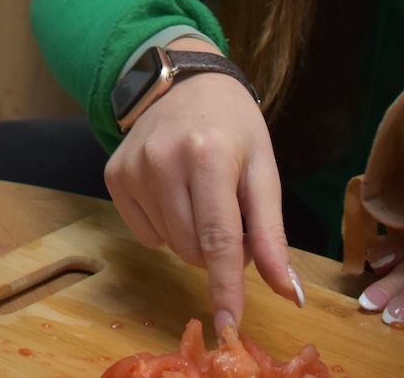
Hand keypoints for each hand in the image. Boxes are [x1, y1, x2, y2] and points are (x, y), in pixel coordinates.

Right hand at [102, 44, 299, 330]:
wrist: (183, 81)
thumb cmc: (233, 127)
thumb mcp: (264, 171)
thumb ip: (272, 235)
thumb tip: (289, 294)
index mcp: (209, 156)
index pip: (219, 238)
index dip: (226, 286)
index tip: (229, 323)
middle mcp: (164, 160)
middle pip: (193, 248)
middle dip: (218, 249)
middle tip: (229, 213)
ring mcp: (133, 168)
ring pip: (170, 245)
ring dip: (193, 238)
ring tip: (202, 198)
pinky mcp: (114, 174)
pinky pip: (145, 233)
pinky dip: (165, 226)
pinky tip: (173, 193)